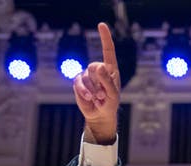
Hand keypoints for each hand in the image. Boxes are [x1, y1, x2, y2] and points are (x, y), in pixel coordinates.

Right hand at [72, 22, 120, 143]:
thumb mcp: (112, 94)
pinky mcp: (78, 82)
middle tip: (104, 95)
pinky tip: (90, 99)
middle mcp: (98, 69)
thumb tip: (99, 66)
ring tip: (98, 99)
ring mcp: (87, 75)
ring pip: (85, 76)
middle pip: (94, 68)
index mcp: (110, 69)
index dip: (104, 37)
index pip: (108, 50)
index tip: (101, 25)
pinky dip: (84, 92)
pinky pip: (78, 83)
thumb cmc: (110, 104)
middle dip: (99, 84)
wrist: (100, 115)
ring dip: (92, 90)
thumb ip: (107, 80)